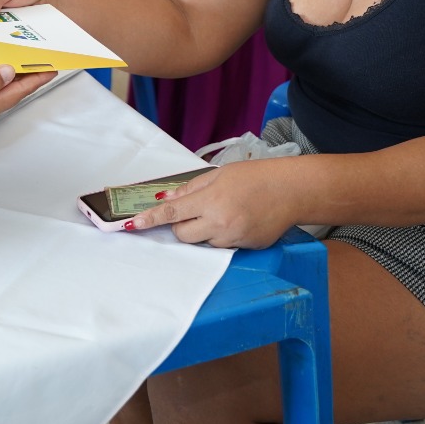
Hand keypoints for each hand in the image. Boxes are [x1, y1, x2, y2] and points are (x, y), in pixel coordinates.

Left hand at [128, 161, 297, 248]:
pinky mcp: (247, 248)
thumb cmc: (255, 177)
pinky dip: (223, 235)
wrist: (291, 191)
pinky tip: (239, 220)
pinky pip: (224, 246)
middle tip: (193, 212)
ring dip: (204, 231)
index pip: (172, 213)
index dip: (150, 219)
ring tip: (225, 212)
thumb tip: (167, 199)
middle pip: (183, 235)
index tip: (133, 224)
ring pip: (204, 242)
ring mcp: (234, 238)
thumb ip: (191, 189)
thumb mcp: (219, 175)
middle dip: (181, 226)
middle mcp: (220, 223)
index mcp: (211, 201)